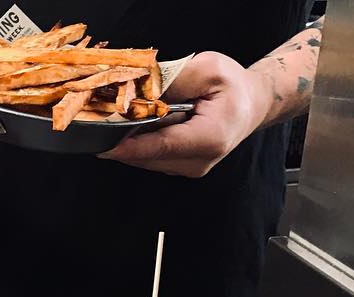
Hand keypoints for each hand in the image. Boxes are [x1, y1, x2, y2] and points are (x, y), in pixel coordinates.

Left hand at [99, 52, 272, 177]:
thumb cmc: (233, 86)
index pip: (162, 146)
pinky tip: (140, 127)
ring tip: (123, 120)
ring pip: (147, 160)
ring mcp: (190, 169)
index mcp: (210, 138)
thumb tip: (141, 92)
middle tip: (103, 123)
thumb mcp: (208, 70)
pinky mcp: (182, 169)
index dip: (131, 147)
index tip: (105, 147)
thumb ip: (175, 80)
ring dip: (131, 142)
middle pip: (149, 156)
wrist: (251, 104)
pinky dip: (140, 144)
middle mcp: (199, 162)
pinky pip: (152, 159)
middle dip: (124, 141)